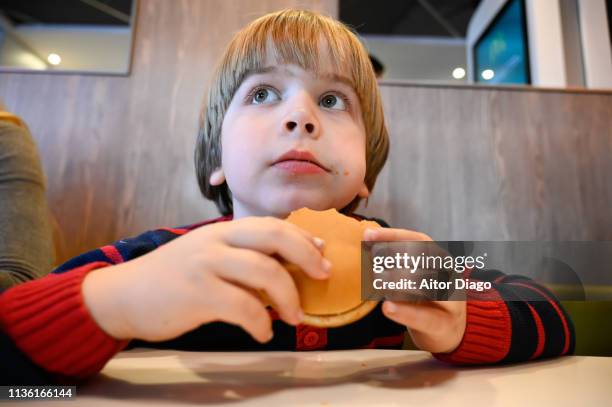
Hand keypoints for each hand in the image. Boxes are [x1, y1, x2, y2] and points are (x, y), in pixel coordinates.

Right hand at [82, 217, 329, 342]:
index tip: (322, 251)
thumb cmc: (170, 279)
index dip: (302, 236)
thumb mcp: (205, 257)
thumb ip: (239, 258)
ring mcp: (205, 265)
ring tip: (295, 316)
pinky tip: (263, 332)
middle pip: (274, 236)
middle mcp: (215, 240)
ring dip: (289, 296)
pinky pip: (244, 307)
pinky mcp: (196, 293)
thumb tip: (284, 270)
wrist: (122, 296)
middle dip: (306, 255)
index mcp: (221, 230)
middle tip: (323, 275)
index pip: (270, 225)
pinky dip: (261, 323)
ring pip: (264, 271)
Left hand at [364, 227, 466, 353]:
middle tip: (372, 258)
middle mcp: (450, 276)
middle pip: (426, 260)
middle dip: (396, 256)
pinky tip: (387, 307)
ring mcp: (451, 301)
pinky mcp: (444, 325)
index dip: (394, 236)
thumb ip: (395, 260)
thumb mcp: (412, 275)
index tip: (368, 234)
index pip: (420, 241)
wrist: (448, 332)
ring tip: (377, 280)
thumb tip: (367, 241)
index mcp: (442, 259)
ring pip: (427, 286)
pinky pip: (424, 317)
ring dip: (399, 281)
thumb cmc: (425, 298)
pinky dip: (405, 312)